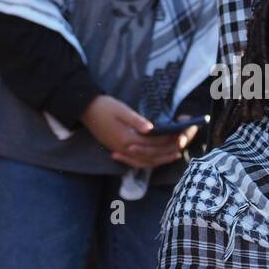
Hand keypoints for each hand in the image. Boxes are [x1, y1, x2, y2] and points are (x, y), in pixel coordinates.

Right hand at [79, 95, 194, 169]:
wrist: (86, 110)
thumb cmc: (105, 107)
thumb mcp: (121, 110)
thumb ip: (136, 121)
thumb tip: (152, 129)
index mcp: (127, 138)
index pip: (153, 142)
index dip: (168, 139)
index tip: (181, 134)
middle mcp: (125, 148)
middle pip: (152, 154)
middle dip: (168, 150)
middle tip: (183, 145)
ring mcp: (121, 151)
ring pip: (145, 161)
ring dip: (161, 159)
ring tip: (175, 154)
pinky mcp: (118, 150)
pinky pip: (136, 161)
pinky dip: (148, 162)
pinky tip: (155, 158)